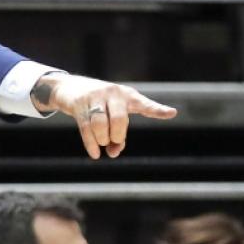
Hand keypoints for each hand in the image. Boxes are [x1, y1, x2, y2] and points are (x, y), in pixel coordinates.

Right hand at [32, 73, 176, 158]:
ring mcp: (95, 97)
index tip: (173, 113)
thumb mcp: (112, 116)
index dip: (158, 110)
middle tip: (112, 141)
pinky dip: (91, 144)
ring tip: (102, 142)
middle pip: (119, 120)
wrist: (70, 88)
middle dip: (116, 136)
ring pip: (100, 125)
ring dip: (102, 140)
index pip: (145, 104)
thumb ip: (118, 136)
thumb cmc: (100, 106)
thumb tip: (113, 153)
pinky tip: (95, 155)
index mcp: (127, 96)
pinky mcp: (79, 104)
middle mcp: (113, 93)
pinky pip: (86, 128)